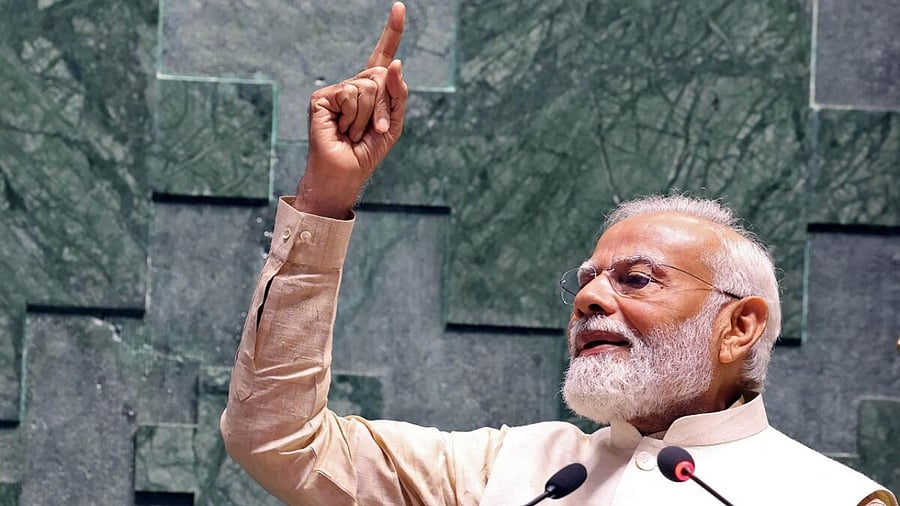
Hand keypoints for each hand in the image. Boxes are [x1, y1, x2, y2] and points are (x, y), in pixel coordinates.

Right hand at [295, 2, 408, 217]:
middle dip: (384, 106)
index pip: (383, 56)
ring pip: (367, 85)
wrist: (345, 174)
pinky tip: (341, 130)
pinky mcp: (321, 97)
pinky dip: (353, 116)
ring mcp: (336, 90)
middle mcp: (353, 85)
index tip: (399, 7)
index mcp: (371, 90)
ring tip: (354, 133)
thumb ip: (398, 94)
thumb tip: (396, 63)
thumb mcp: (393, 124)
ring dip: (368, 116)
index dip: (392, 32)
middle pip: (382, 76)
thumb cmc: (367, 152)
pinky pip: (350, 93)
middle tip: (374, 129)